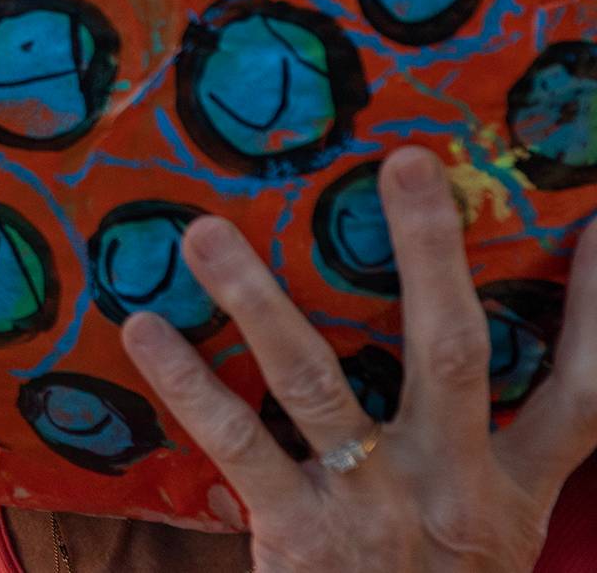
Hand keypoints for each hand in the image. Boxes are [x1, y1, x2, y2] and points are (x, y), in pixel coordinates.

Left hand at [122, 146, 596, 570]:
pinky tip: (144, 328)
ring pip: (317, 381)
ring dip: (256, 299)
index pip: (583, 395)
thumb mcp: (498, 537)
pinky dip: (187, 384)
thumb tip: (487, 346)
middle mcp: (453, 486)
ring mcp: (371, 507)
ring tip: (203, 230)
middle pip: (450, 352)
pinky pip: (237, 442)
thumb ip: (504, 448)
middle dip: (432, 253)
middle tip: (405, 162)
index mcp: (514, 488)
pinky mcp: (299, 534)